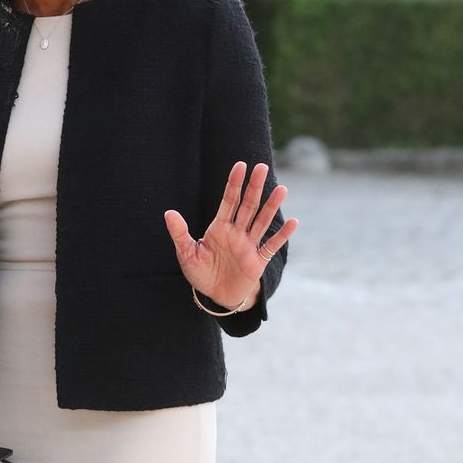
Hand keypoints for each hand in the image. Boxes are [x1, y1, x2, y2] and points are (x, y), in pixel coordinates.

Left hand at [164, 161, 297, 309]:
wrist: (216, 296)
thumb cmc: (201, 273)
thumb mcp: (186, 254)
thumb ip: (180, 233)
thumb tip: (168, 213)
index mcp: (220, 228)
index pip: (229, 201)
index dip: (234, 184)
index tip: (240, 166)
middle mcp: (237, 232)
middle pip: (248, 206)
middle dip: (254, 187)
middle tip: (261, 167)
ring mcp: (249, 245)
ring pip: (262, 222)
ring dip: (271, 206)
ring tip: (282, 189)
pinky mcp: (258, 261)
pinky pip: (271, 246)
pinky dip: (282, 235)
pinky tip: (293, 222)